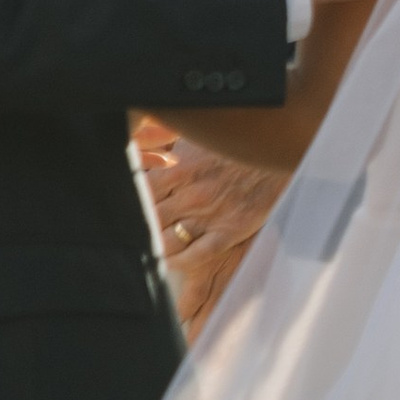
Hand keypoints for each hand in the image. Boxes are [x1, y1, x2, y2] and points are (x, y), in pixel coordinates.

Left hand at [134, 124, 280, 334]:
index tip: (120, 211)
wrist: (278, 152)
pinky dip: (180, 262)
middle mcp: (190, 195)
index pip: (140, 192)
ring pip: (168, 241)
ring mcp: (208, 216)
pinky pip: (196, 255)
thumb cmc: (238, 143)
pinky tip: (171, 264)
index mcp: (179, 169)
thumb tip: (143, 135)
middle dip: (138, 231)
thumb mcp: (198, 137)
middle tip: (125, 242)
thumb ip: (169, 141)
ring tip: (145, 257)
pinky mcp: (228, 232)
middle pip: (150, 220)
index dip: (129, 203)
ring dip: (155, 250)